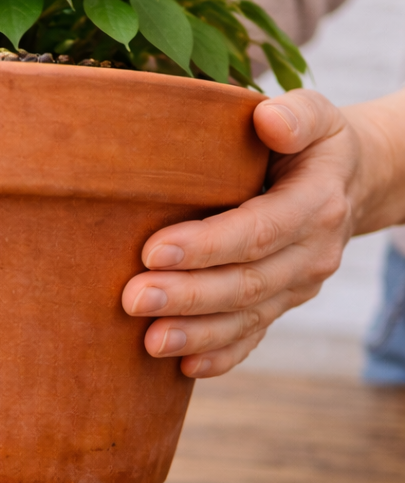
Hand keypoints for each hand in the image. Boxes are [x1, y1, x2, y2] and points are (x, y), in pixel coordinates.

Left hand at [122, 89, 358, 376]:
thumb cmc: (311, 144)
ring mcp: (297, 287)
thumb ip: (297, 115)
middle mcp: (311, 253)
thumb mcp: (317, 116)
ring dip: (196, 333)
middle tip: (133, 299)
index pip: (258, 230)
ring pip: (245, 317)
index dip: (207, 245)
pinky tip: (184, 368)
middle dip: (188, 296)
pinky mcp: (280, 306)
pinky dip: (220, 356)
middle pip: (246, 282)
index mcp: (315, 203)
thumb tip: (267, 119)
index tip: (153, 251)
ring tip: (150, 341)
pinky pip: (252, 338)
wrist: (348, 184)